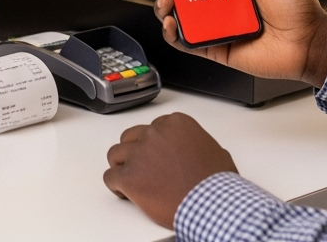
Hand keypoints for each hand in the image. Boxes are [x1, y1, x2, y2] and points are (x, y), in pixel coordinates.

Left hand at [104, 113, 236, 227]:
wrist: (210, 203)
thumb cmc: (215, 183)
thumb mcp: (215, 152)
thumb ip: (196, 143)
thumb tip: (195, 152)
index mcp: (175, 124)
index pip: (153, 127)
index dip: (154, 144)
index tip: (157, 156)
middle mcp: (154, 133)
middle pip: (131, 138)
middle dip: (134, 151)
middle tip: (143, 167)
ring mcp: (139, 154)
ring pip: (116, 154)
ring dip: (122, 166)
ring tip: (132, 179)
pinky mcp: (129, 177)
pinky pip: (110, 177)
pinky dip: (115, 185)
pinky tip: (125, 192)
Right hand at [146, 0, 326, 86]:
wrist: (310, 45)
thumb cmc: (300, 10)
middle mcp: (223, 2)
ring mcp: (218, 25)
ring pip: (181, 15)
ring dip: (166, 6)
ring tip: (165, 0)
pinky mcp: (217, 47)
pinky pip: (189, 42)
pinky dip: (175, 35)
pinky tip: (173, 25)